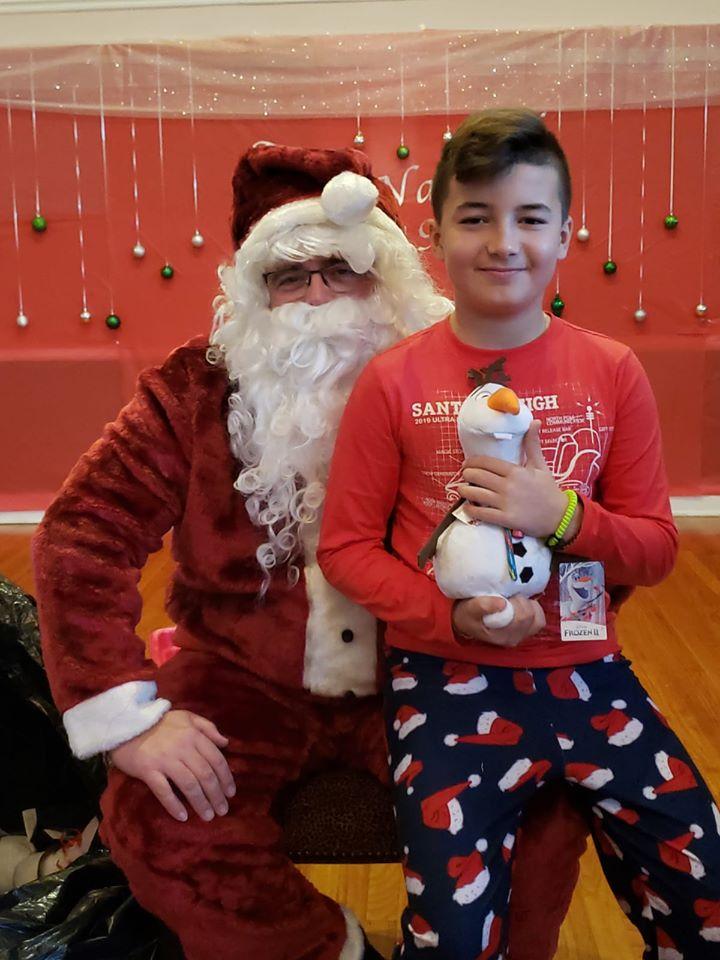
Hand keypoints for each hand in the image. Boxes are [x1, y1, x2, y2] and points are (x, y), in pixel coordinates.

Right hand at [109, 709, 235, 821]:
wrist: (127, 724)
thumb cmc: (159, 723)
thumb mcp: (187, 717)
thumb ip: (208, 728)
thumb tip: (225, 743)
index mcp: (194, 735)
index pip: (216, 759)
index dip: (226, 778)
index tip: (231, 793)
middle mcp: (183, 748)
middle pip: (205, 775)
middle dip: (216, 795)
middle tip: (222, 810)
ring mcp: (165, 760)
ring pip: (189, 785)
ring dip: (200, 803)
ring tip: (208, 816)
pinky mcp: (148, 771)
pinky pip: (164, 791)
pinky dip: (174, 805)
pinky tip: (182, 816)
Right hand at [452, 595, 545, 647]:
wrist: (464, 621)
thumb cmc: (467, 614)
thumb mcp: (469, 609)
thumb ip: (483, 605)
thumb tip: (502, 603)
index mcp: (503, 636)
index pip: (523, 618)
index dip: (517, 602)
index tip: (504, 596)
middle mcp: (515, 638)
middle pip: (531, 617)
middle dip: (522, 601)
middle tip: (508, 596)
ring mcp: (522, 635)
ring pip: (538, 618)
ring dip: (528, 605)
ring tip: (513, 600)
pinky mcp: (526, 629)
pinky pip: (539, 618)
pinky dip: (533, 608)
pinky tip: (520, 603)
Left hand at [457, 421, 566, 537]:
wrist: (560, 515)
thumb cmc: (548, 490)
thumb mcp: (541, 465)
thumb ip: (533, 444)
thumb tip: (534, 422)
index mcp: (515, 471)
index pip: (487, 462)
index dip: (473, 462)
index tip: (467, 463)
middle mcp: (508, 486)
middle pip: (478, 476)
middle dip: (466, 474)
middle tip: (464, 475)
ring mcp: (506, 503)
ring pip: (477, 494)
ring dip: (464, 491)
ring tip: (461, 489)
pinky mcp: (506, 519)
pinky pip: (483, 514)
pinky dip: (472, 510)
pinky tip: (468, 507)